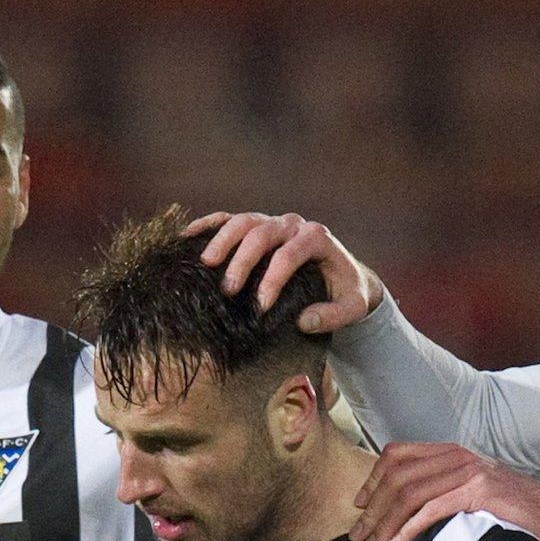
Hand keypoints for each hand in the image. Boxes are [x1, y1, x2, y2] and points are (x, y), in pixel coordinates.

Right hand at [185, 211, 383, 331]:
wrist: (344, 274)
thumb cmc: (346, 292)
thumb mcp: (352, 307)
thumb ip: (334, 316)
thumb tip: (304, 321)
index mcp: (317, 239)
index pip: (290, 254)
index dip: (273, 280)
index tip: (261, 307)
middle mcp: (294, 224)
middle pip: (263, 233)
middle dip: (243, 261)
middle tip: (228, 290)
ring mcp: (273, 222)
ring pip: (244, 221)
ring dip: (222, 240)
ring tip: (205, 264)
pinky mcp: (258, 226)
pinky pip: (230, 219)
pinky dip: (209, 225)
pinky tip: (187, 237)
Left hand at [351, 442, 539, 540]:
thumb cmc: (512, 511)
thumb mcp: (471, 492)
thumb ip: (442, 492)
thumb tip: (403, 513)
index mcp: (451, 452)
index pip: (397, 454)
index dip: (373, 478)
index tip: (359, 505)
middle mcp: (456, 456)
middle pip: (397, 475)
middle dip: (372, 508)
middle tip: (358, 536)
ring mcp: (468, 471)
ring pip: (410, 492)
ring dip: (385, 523)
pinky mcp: (478, 491)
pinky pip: (432, 508)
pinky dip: (410, 528)